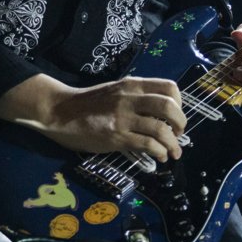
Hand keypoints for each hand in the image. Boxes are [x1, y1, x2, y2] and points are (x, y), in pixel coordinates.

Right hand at [0, 74, 187, 161]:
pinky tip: (160, 157)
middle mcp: (130, 98)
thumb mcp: (115, 90)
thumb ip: (136, 97)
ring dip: (173, 143)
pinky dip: (160, 152)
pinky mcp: (116, 136)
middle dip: (181, 123)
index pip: (169, 88)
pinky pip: (147, 144)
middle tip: (179, 134)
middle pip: (169, 106)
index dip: (180, 103)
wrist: (60, 112)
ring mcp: (123, 117)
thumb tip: (160, 113)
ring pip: (161, 128)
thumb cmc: (89, 103)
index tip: (176, 116)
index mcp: (132, 85)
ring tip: (173, 152)